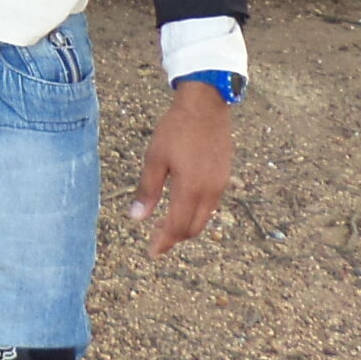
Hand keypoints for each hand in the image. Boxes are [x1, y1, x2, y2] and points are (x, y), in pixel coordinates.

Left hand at [127, 81, 232, 255]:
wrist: (206, 107)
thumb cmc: (176, 130)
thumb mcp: (154, 158)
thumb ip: (147, 190)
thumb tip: (136, 218)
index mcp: (190, 190)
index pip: (176, 227)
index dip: (162, 242)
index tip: (151, 253)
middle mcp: (209, 193)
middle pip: (192, 228)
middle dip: (174, 238)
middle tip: (156, 240)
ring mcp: (220, 186)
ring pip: (204, 219)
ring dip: (186, 226)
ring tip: (166, 226)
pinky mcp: (224, 178)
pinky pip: (211, 206)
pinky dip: (196, 214)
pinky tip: (182, 206)